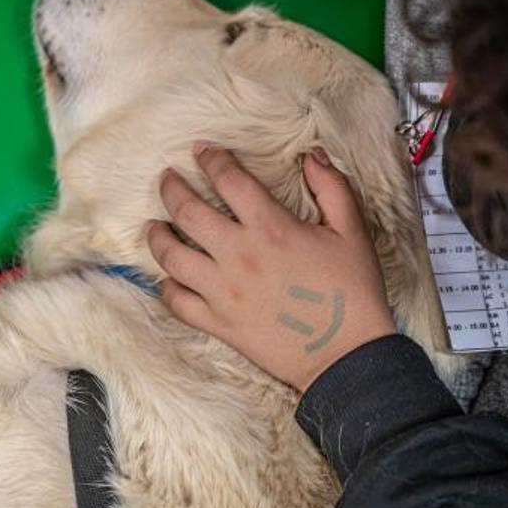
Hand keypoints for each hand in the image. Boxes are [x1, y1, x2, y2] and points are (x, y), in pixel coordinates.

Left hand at [147, 145, 396, 390]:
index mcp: (271, 229)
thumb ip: (332, 188)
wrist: (348, 356)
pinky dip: (167, 287)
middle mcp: (239, 256)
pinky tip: (168, 276)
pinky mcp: (218, 323)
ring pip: (172, 257)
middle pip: (188, 212)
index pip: (229, 181)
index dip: (211, 159)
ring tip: (154, 225)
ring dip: (157, 236)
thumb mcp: (353, 232)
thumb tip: (312, 155)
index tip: (201, 150)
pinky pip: (178, 302)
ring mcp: (223, 292)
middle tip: (166, 178)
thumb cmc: (354, 293)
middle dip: (172, 188)